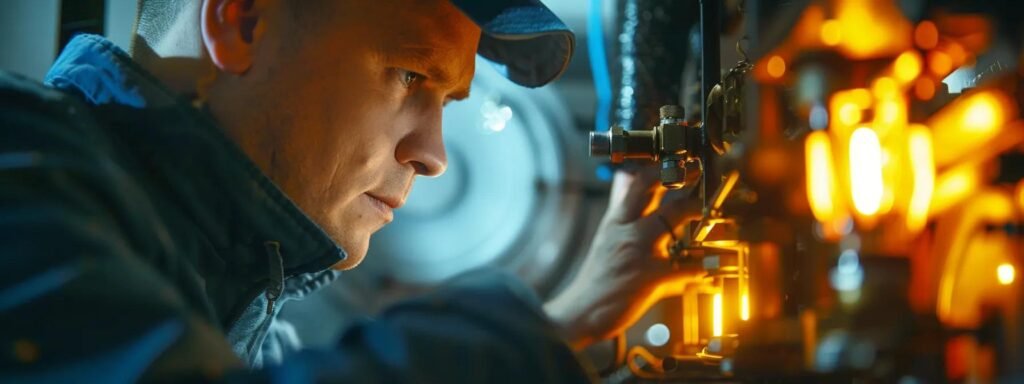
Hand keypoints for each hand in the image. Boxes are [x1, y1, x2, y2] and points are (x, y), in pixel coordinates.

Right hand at [544, 167, 702, 349]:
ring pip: (671, 220)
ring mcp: (638, 253)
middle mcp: (626, 231)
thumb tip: (624, 177)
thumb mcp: (605, 235)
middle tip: (700, 170)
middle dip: (680, 177)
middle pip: (653, 192)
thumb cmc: (598, 276)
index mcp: (616, 221)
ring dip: (696, 212)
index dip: (658, 166)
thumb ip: (619, 206)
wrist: (582, 312)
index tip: (678, 158)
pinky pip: (684, 268)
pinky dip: (701, 269)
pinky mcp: (650, 278)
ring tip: (713, 214)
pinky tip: (710, 272)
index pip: (635, 182)